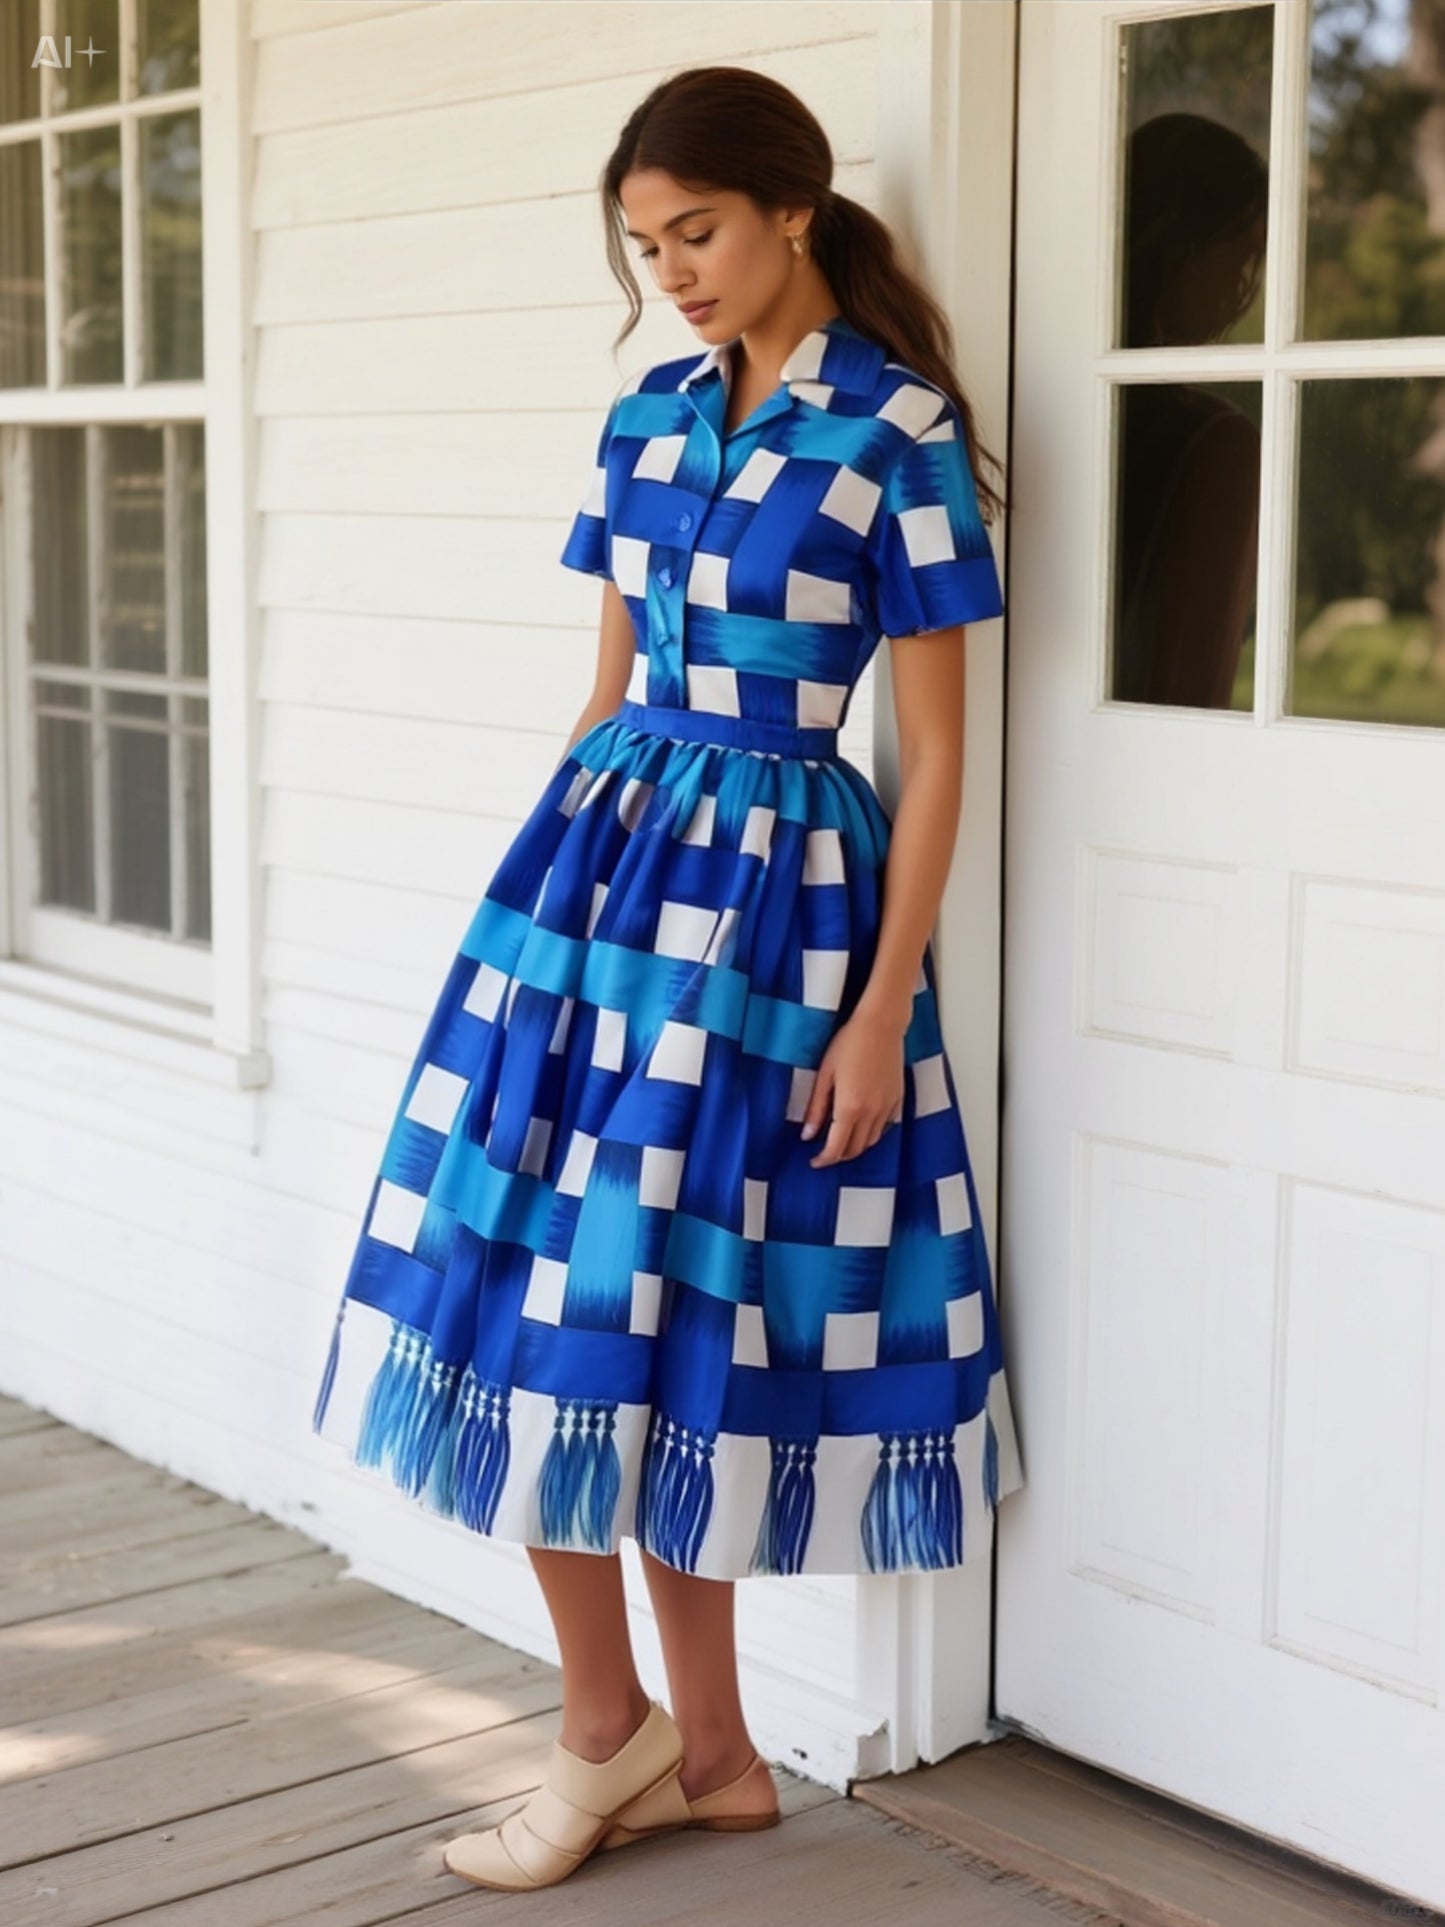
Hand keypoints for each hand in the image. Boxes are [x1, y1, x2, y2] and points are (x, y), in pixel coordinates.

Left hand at [801, 1009, 906, 1167]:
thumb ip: (816, 1108)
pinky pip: (885, 1126)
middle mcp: (871, 1113)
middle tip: (825, 1152)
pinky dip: (872, 1132)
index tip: (814, 1162)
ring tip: (842, 1138)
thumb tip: (807, 1135)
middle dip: (839, 1156)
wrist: (881, 1025)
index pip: (836, 1148)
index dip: (824, 1160)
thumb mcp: (825, 1075)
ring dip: (856, 1146)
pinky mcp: (897, 1099)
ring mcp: (887, 1107)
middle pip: (856, 1149)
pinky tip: (862, 1124)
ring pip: (872, 1141)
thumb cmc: (849, 1044)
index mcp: (850, 1108)